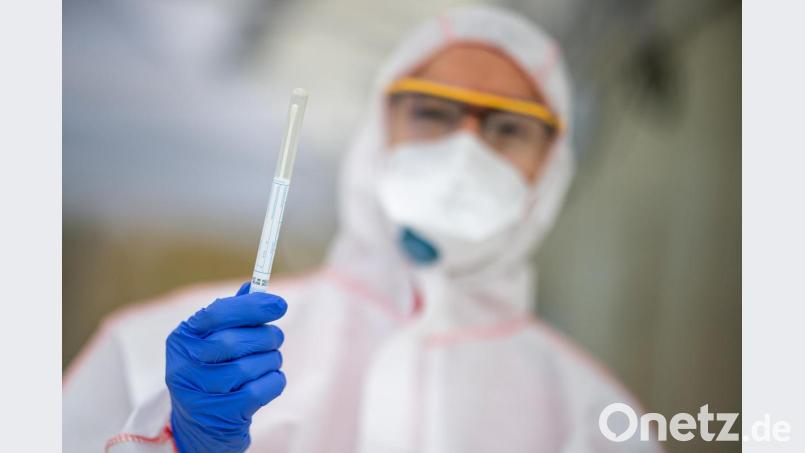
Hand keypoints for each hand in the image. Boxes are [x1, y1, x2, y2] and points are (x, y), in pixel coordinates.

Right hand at [166, 282, 286, 452]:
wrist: (200, 424)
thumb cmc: (212, 370)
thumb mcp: (213, 340)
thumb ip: (233, 313)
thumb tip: (254, 286)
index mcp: (182, 338)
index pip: (217, 313)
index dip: (251, 307)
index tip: (280, 304)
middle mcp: (184, 365)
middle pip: (235, 341)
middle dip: (266, 336)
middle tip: (275, 337)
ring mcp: (200, 393)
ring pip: (252, 366)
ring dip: (271, 360)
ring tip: (267, 361)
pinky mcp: (221, 414)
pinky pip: (262, 388)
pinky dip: (274, 380)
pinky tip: (266, 381)